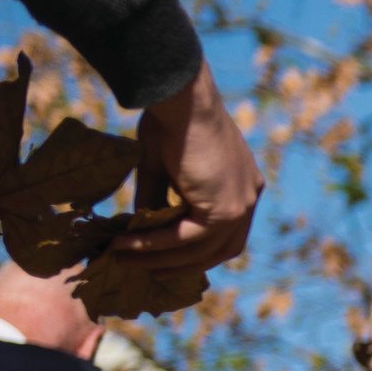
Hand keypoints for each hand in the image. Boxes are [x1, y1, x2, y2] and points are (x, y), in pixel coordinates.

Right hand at [121, 61, 262, 270]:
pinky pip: (184, 237)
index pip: (226, 231)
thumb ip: (161, 200)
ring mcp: (241, 205)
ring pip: (199, 249)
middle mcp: (249, 197)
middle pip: (220, 249)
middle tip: (146, 272)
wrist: (182, 99)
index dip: (199, 250)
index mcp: (244, 185)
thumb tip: (139, 228)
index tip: (168, 259)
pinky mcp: (224, 209)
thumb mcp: (164, 168)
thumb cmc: (171, 120)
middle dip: (182, 265)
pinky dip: (153, 244)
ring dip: (158, 258)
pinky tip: (125, 245)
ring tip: (122, 259)